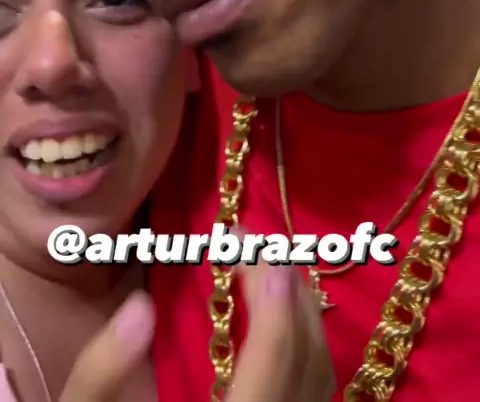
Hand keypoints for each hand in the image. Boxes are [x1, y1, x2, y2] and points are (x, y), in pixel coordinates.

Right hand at [59, 265, 334, 401]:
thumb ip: (101, 374)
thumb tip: (138, 309)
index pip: (270, 364)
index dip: (272, 305)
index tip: (258, 251)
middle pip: (307, 364)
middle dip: (290, 296)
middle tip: (260, 246)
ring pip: (319, 376)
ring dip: (303, 315)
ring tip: (272, 268)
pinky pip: (315, 389)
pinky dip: (306, 344)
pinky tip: (281, 316)